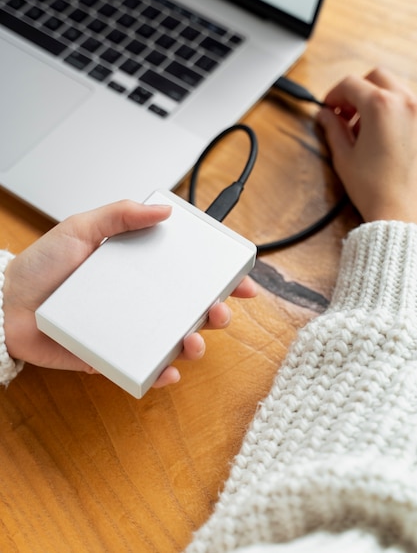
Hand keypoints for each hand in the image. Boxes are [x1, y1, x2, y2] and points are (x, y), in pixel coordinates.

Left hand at [3, 200, 256, 388]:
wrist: (4, 304)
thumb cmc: (42, 266)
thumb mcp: (81, 227)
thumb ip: (121, 213)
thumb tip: (165, 210)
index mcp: (138, 269)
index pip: (189, 272)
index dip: (220, 277)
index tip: (242, 280)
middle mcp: (139, 300)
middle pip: (191, 308)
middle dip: (217, 312)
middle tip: (220, 311)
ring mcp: (128, 330)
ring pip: (175, 341)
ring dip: (196, 344)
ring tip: (195, 341)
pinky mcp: (111, 357)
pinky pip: (144, 368)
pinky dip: (162, 373)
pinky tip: (168, 370)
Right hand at [316, 68, 416, 222]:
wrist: (400, 211)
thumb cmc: (375, 188)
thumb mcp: (344, 155)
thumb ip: (332, 128)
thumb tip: (325, 115)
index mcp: (381, 106)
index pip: (350, 84)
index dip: (333, 94)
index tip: (329, 108)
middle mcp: (406, 103)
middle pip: (376, 77)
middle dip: (356, 91)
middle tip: (345, 113)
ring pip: (395, 88)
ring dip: (375, 99)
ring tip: (363, 128)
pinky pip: (408, 106)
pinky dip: (392, 110)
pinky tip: (382, 134)